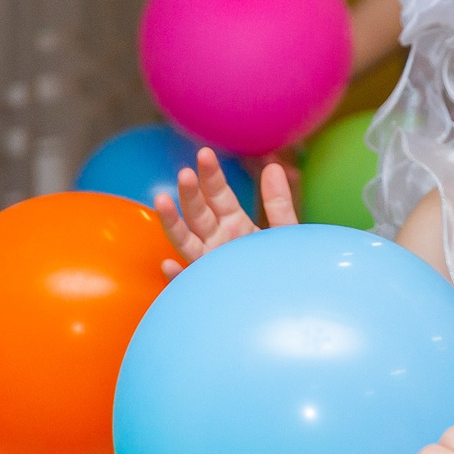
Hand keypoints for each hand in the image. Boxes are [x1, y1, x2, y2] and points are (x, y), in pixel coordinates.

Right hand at [153, 147, 296, 275]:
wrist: (292, 298)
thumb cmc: (286, 264)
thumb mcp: (284, 231)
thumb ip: (278, 203)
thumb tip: (273, 166)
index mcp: (234, 224)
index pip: (218, 195)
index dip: (211, 175)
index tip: (205, 155)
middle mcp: (217, 241)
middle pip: (198, 213)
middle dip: (190, 193)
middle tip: (186, 173)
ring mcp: (210, 264)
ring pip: (186, 242)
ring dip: (172, 223)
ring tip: (162, 200)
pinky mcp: (209, 289)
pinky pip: (189, 283)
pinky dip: (177, 276)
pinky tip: (168, 265)